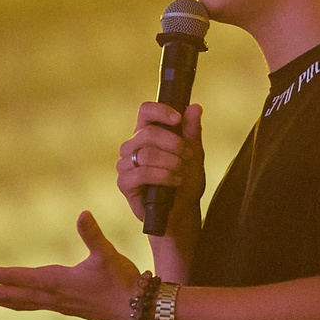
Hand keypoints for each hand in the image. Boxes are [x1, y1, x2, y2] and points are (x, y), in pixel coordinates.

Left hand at [0, 212, 143, 319]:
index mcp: (54, 282)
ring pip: (16, 303)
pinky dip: (12, 302)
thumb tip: (83, 213)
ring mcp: (55, 304)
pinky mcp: (62, 306)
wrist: (138, 311)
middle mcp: (50, 296)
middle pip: (7, 297)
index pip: (14, 278)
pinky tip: (11, 300)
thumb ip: (92, 235)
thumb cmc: (123, 282)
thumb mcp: (107, 255)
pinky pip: (28, 305)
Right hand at [117, 102, 204, 249]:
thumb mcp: (194, 155)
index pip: (145, 112)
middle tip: (187, 155)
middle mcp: (132, 147)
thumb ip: (192, 132)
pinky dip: (163, 176)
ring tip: (182, 171)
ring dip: (170, 162)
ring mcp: (126, 165)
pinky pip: (141, 173)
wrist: (182, 212)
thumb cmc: (186, 182)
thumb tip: (195, 107)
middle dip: (173, 143)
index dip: (160, 111)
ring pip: (146, 153)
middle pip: (147, 133)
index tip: (177, 118)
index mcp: (147, 134)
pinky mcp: (124, 183)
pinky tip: (175, 181)